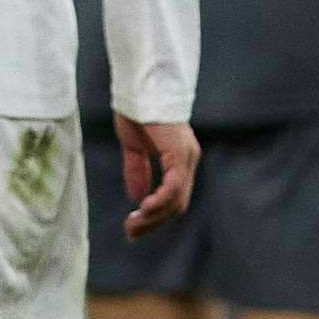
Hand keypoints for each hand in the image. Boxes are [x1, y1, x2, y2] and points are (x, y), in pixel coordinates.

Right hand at [115, 113, 199, 238]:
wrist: (139, 86)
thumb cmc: (136, 109)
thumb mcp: (134, 146)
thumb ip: (137, 171)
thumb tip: (137, 198)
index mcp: (179, 159)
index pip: (173, 197)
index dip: (154, 215)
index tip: (132, 226)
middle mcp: (188, 161)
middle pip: (177, 205)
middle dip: (153, 222)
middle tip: (130, 232)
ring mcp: (186, 158)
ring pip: (176, 201)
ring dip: (154, 218)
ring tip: (132, 225)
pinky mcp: (179, 154)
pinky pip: (173, 188)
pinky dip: (159, 202)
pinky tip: (143, 209)